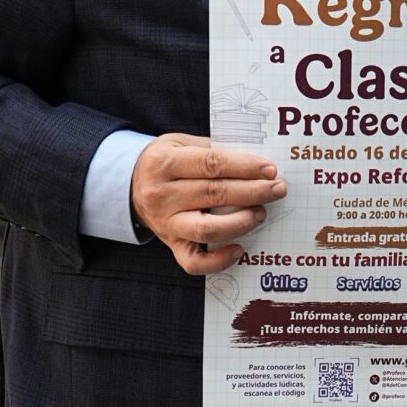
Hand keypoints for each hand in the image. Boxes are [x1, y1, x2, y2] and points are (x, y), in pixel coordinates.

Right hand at [129, 135, 284, 276]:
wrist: (129, 185)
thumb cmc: (165, 162)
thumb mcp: (180, 144)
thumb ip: (212, 151)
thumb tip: (255, 164)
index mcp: (165, 163)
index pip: (211, 164)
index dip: (244, 167)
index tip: (270, 170)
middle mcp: (162, 194)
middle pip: (214, 194)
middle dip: (252, 192)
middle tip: (277, 189)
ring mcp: (165, 223)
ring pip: (207, 229)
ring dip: (240, 223)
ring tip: (261, 213)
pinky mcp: (170, 244)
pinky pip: (193, 262)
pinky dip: (218, 261)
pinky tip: (239, 249)